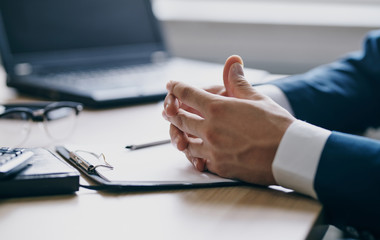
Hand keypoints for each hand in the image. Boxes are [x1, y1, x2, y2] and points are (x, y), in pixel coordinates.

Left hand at [162, 55, 294, 185]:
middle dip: (172, 112)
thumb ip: (239, 82)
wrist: (289, 154)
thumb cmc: (276, 124)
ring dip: (181, 135)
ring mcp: (212, 150)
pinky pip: (198, 159)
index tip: (171, 85)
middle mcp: (210, 128)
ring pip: (185, 142)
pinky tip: (196, 152)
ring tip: (179, 132)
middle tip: (168, 109)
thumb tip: (233, 62)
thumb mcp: (257, 98)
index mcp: (217, 108)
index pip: (187, 94)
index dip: (176, 88)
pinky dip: (195, 154)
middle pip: (180, 118)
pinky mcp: (219, 166)